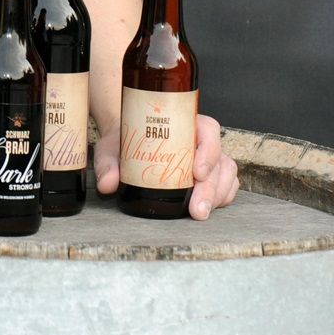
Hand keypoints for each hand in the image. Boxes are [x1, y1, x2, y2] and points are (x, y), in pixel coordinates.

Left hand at [93, 113, 238, 219]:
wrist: (126, 146)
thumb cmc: (125, 141)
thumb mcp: (112, 147)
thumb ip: (108, 164)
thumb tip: (108, 184)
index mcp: (184, 122)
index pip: (208, 129)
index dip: (208, 150)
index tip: (197, 172)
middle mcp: (200, 139)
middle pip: (218, 159)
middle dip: (211, 187)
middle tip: (197, 209)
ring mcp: (208, 157)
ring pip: (226, 173)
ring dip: (217, 195)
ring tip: (199, 213)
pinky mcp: (210, 175)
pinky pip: (226, 185)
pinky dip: (220, 198)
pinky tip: (208, 209)